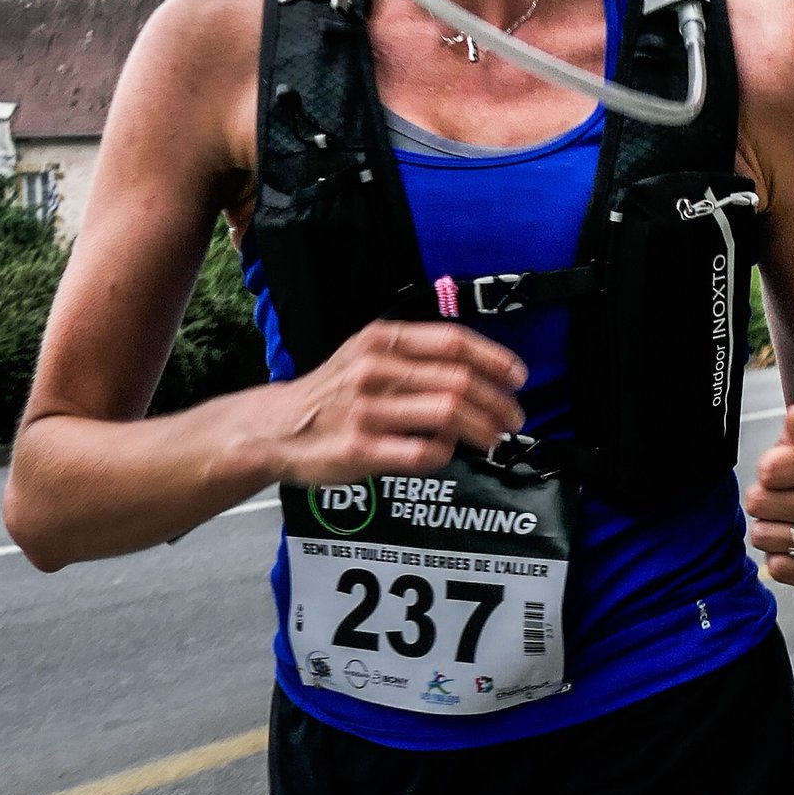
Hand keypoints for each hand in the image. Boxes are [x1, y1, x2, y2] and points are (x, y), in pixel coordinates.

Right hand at [269, 319, 526, 483]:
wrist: (276, 428)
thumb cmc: (331, 393)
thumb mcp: (364, 355)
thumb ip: (413, 357)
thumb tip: (475, 373)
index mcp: (380, 341)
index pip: (453, 341)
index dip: (494, 359)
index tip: (517, 377)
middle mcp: (374, 371)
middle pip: (458, 380)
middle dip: (497, 401)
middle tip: (513, 417)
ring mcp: (367, 411)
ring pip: (448, 415)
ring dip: (483, 428)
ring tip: (494, 437)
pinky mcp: (361, 449)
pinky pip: (423, 452)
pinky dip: (445, 453)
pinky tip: (447, 451)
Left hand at [745, 403, 793, 586]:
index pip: (767, 470)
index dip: (768, 470)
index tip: (783, 473)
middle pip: (758, 502)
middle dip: (763, 499)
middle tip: (782, 499)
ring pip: (762, 536)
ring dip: (767, 528)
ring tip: (787, 521)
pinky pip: (779, 568)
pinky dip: (778, 558)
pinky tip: (793, 546)